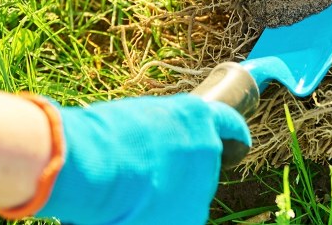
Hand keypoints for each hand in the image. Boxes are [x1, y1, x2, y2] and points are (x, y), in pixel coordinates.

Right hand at [37, 94, 249, 224]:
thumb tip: (158, 148)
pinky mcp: (191, 217)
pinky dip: (161, 216)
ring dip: (169, 196)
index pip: (228, 125)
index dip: (230, 134)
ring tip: (133, 195)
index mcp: (197, 117)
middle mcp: (208, 149)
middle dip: (181, 172)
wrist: (98, 167)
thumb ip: (160, 131)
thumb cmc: (105, 136)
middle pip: (203, 166)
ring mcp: (202, 185)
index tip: (233, 143)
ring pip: (189, 195)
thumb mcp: (138, 118)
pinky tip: (134, 212)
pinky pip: (179, 216)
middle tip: (147, 175)